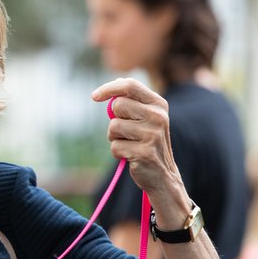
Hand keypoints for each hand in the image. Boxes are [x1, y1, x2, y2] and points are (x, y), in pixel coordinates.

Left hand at [91, 78, 188, 225]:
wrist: (162, 174)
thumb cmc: (147, 141)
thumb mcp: (145, 117)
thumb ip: (130, 101)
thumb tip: (113, 84)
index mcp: (158, 104)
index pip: (130, 85)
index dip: (109, 88)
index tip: (94, 96)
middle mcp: (158, 117)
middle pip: (118, 105)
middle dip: (115, 119)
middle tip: (126, 131)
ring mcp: (153, 135)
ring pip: (113, 127)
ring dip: (115, 138)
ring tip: (130, 144)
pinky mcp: (144, 152)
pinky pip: (115, 146)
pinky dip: (117, 152)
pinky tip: (131, 156)